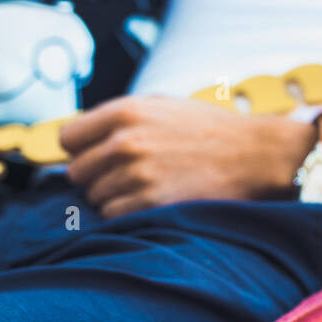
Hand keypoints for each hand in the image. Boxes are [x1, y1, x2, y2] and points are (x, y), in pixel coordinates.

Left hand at [60, 95, 310, 218]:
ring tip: (148, 185)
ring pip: (95, 197)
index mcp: (125, 111)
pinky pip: (113, 216)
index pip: (67, 138)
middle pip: (77, 172)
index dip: (82, 148)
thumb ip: (119, 117)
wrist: (254, 154)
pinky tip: (154, 200)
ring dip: (115, 196)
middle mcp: (125, 141)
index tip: (97, 154)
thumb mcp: (162, 106)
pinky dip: (128, 213)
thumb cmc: (208, 129)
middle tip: (128, 173)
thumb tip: (78, 138)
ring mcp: (136, 174)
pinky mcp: (149, 203)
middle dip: (97, 175)